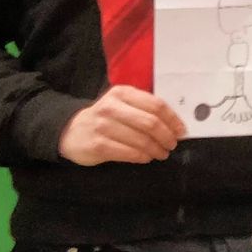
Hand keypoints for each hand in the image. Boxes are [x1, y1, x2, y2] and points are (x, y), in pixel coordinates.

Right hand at [58, 85, 187, 164]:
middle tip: (172, 144)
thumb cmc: (105, 118)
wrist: (70, 130)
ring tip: (161, 153)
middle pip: (150, 123)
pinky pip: (128, 152)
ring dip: (156, 149)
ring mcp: (102, 126)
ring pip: (141, 140)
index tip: (181, 130)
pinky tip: (146, 157)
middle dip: (167, 136)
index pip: (156, 105)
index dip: (172, 119)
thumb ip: (144, 109)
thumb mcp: (122, 105)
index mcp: (122, 93)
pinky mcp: (97, 144)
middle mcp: (111, 107)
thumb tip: (175, 124)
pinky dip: (142, 156)